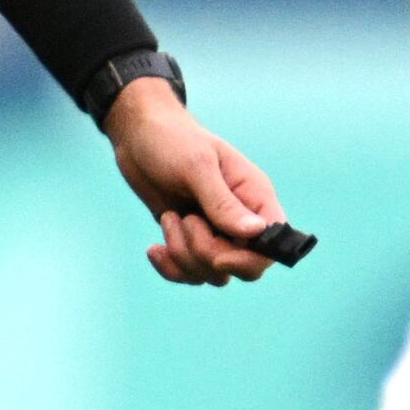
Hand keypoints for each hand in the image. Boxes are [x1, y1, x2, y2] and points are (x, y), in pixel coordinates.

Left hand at [107, 79, 287, 285]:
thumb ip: (224, 203)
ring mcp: (215, 232)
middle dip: (207, 255)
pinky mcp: (190, 240)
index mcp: (254, 197)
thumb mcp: (196, 167)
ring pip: (213, 274)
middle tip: (184, 220)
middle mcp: (240, 219)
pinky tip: (154, 249)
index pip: (272, 246)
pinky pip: (189, 273)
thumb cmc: (171, 139)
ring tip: (168, 218)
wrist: (137, 135)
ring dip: (183, 255)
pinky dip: (170, 267)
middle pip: (243, 267)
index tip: (217, 257)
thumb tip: (257, 232)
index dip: (249, 261)